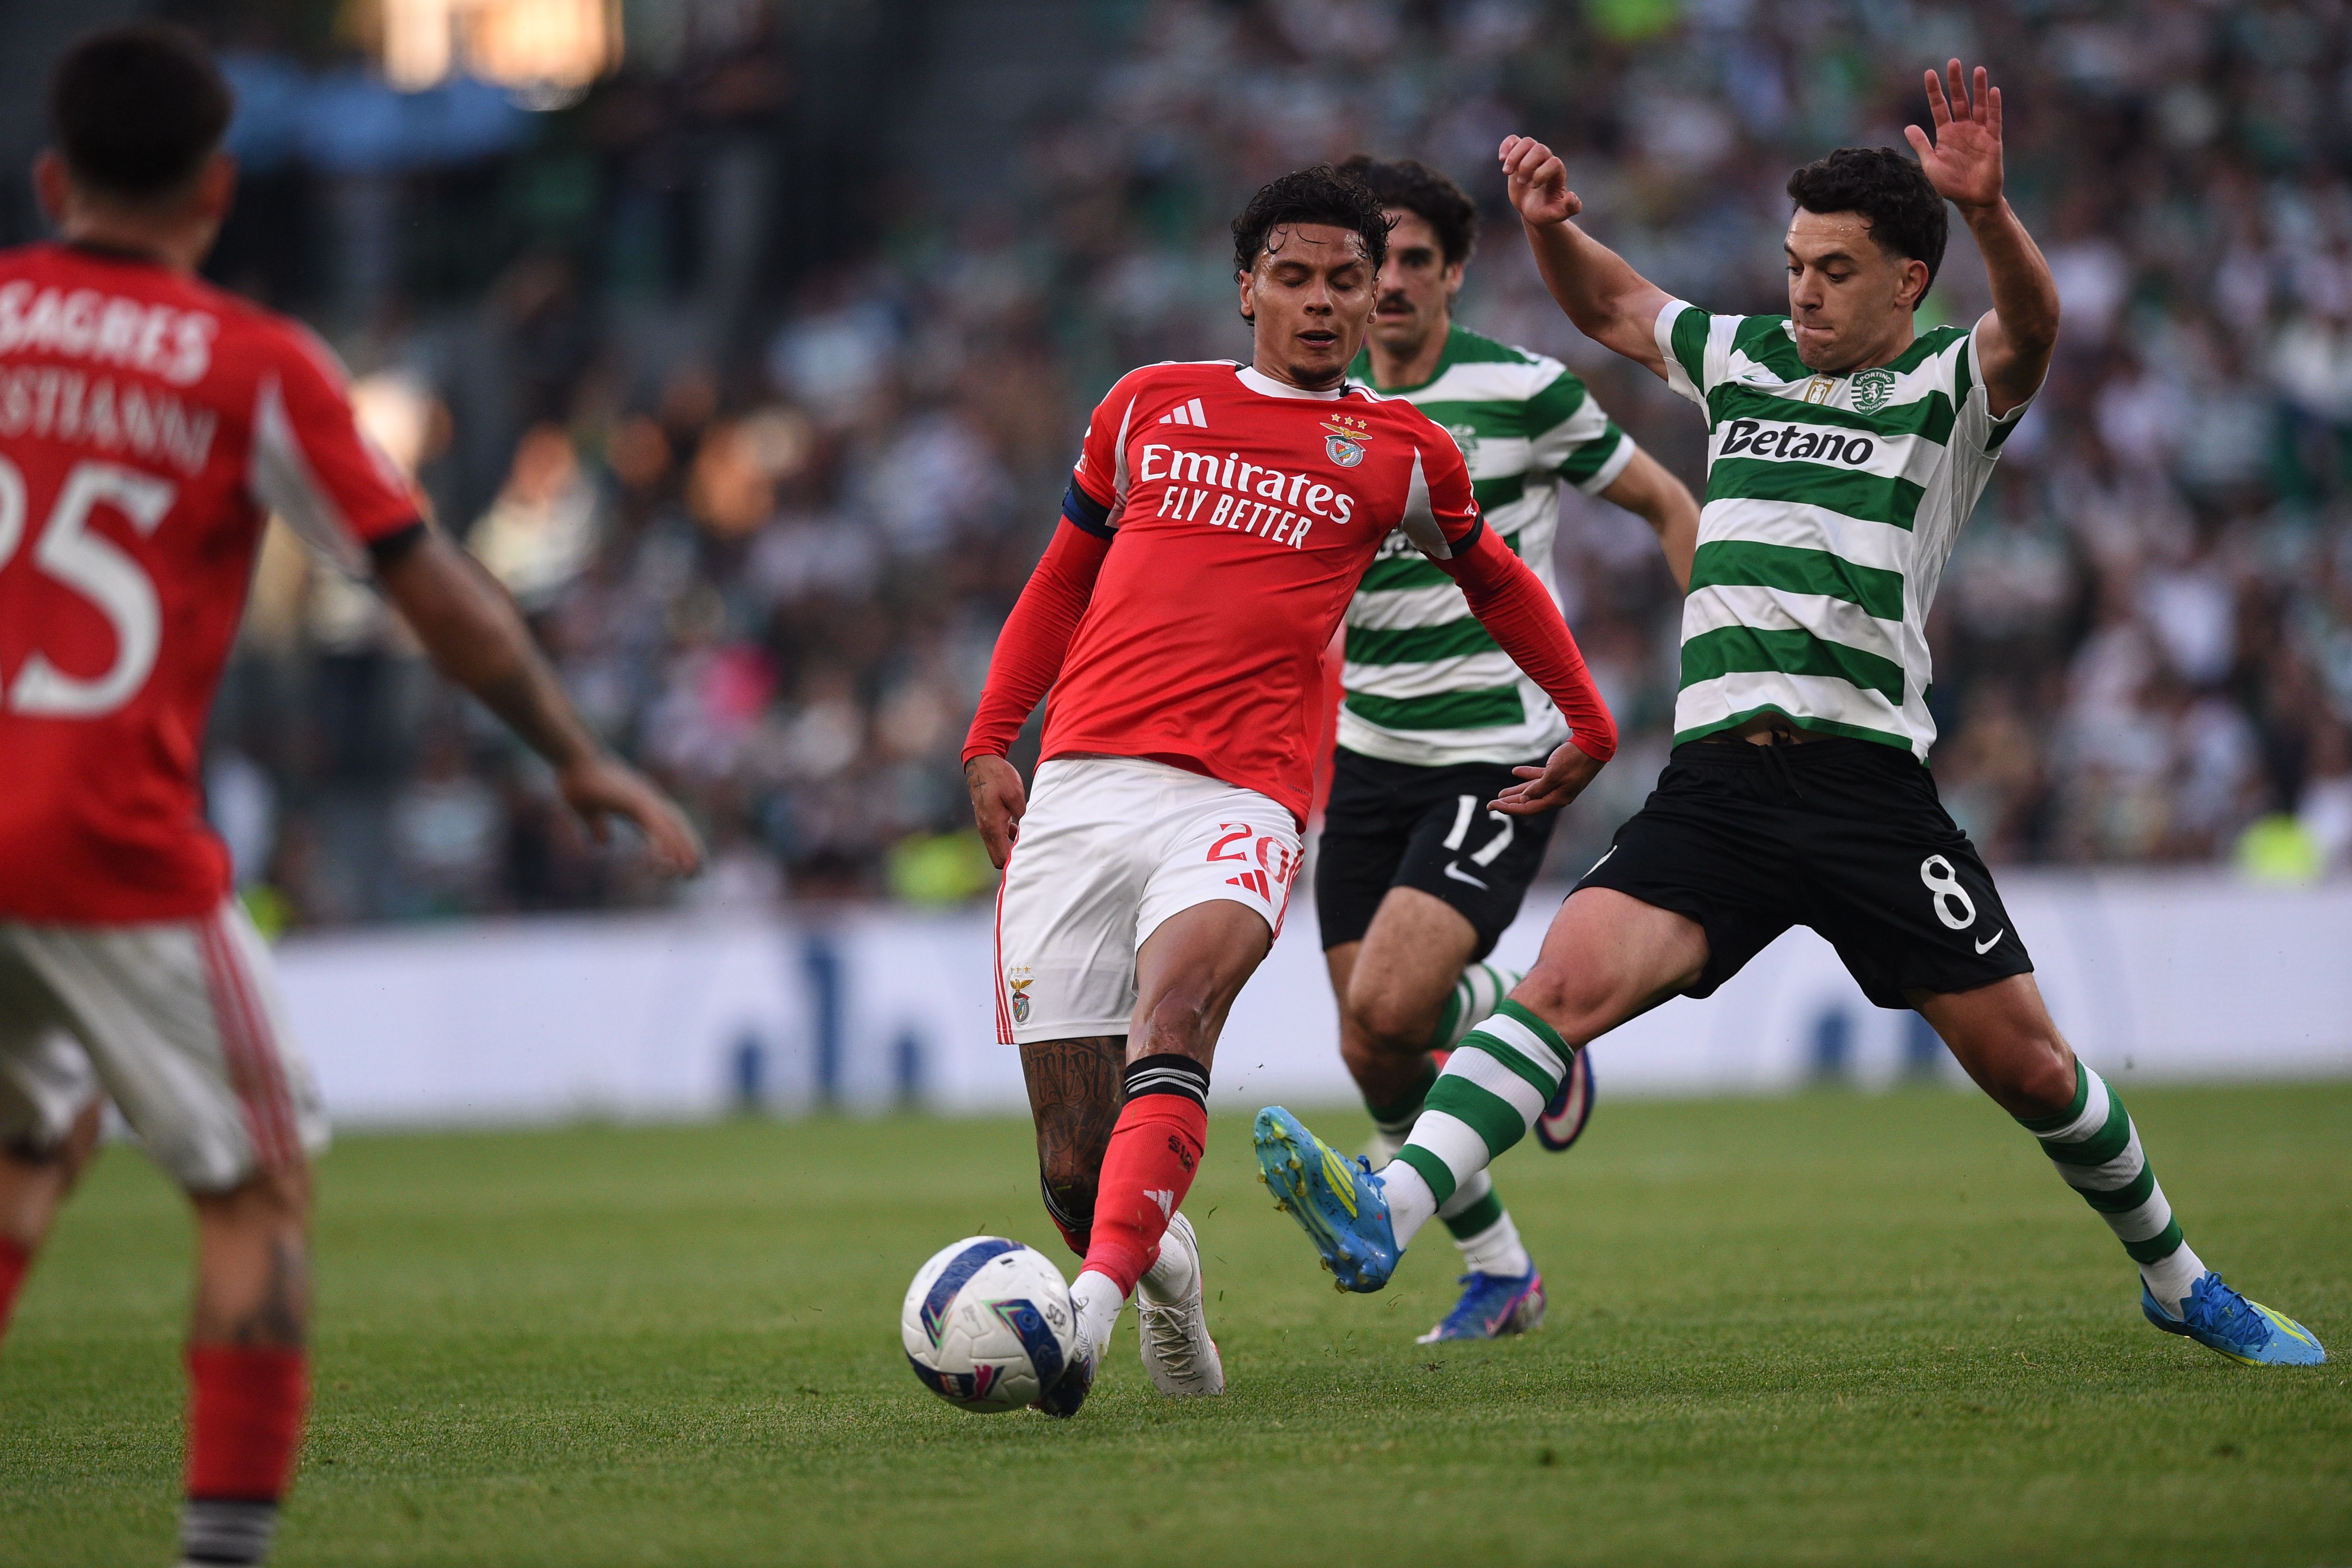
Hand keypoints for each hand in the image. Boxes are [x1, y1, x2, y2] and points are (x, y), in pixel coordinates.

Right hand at [556, 755, 702, 875]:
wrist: (570, 759)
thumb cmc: (577, 781)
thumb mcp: (587, 811)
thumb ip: (597, 826)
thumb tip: (604, 844)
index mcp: (638, 801)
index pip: (667, 824)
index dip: (678, 842)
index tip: (684, 862)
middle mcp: (647, 799)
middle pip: (676, 825)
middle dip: (689, 849)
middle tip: (696, 873)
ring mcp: (643, 798)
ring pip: (671, 827)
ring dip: (682, 850)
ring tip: (689, 872)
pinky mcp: (635, 801)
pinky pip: (655, 826)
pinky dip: (661, 845)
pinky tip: (661, 863)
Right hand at [965, 753, 1027, 869]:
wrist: (982, 763)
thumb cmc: (999, 776)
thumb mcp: (1016, 795)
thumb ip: (1023, 817)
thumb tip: (1030, 834)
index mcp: (993, 826)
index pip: (1001, 858)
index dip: (1015, 863)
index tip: (1031, 860)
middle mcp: (986, 829)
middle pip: (998, 858)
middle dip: (1013, 860)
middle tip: (1033, 854)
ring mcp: (985, 825)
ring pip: (998, 847)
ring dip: (1011, 848)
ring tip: (1031, 844)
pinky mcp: (988, 819)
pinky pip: (999, 836)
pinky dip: (1009, 838)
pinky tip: (1023, 829)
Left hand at [1491, 739, 1604, 815]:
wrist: (1594, 744)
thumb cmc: (1574, 758)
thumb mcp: (1554, 773)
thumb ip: (1538, 788)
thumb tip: (1524, 799)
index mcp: (1557, 798)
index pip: (1528, 808)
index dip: (1509, 808)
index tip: (1493, 806)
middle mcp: (1557, 795)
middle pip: (1529, 802)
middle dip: (1509, 803)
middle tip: (1490, 805)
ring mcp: (1558, 784)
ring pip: (1532, 790)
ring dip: (1516, 791)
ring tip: (1500, 794)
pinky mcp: (1559, 774)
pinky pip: (1540, 778)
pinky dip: (1527, 776)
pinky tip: (1515, 773)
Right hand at [1499, 135, 1581, 226]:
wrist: (1532, 210)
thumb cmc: (1545, 212)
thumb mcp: (1557, 214)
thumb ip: (1569, 208)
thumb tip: (1571, 197)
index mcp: (1557, 174)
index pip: (1554, 162)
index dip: (1541, 173)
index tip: (1533, 187)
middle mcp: (1547, 161)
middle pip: (1539, 149)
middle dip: (1526, 166)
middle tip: (1522, 182)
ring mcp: (1532, 157)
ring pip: (1527, 142)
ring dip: (1514, 157)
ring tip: (1507, 172)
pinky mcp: (1519, 156)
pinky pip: (1513, 140)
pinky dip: (1506, 146)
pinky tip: (1501, 159)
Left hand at [1905, 60, 2003, 211]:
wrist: (1971, 200)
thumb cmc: (1950, 184)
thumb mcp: (1931, 164)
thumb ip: (1921, 145)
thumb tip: (1907, 127)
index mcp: (1946, 134)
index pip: (1939, 107)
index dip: (1934, 91)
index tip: (1929, 73)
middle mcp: (1963, 129)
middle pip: (1959, 100)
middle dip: (1956, 82)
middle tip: (1953, 62)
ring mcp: (1979, 133)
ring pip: (1979, 106)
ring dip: (1978, 88)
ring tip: (1977, 69)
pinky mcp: (1992, 140)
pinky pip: (1994, 120)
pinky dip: (1994, 106)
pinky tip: (1993, 91)